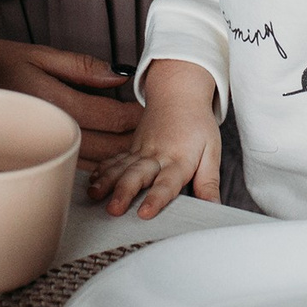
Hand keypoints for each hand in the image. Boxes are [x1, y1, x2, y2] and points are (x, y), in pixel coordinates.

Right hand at [0, 39, 140, 165]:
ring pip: (95, 161)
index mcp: (55, 103)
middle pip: (109, 145)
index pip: (111, 116)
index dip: (136, 114)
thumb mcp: (37, 55)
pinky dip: (96, 163)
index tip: (154, 110)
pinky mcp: (34, 159)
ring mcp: (42, 149)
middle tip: (158, 132)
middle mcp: (51, 131)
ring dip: (120, 156)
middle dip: (135, 139)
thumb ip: (81, 67)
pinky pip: (74, 165)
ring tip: (140, 147)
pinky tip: (108, 157)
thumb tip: (119, 76)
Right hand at [87, 60, 220, 219]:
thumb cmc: (198, 124)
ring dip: (107, 182)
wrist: (179, 93)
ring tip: (94, 196)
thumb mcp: (212, 151)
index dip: (156, 198)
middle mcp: (157, 155)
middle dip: (124, 192)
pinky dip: (102, 170)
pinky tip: (91, 181)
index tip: (144, 213)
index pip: (167, 182)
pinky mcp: (132, 147)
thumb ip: (209, 182)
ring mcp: (141, 150)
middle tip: (113, 209)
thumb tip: (214, 208)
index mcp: (179, 159)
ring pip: (122, 167)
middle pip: (139, 175)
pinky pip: (115, 159)